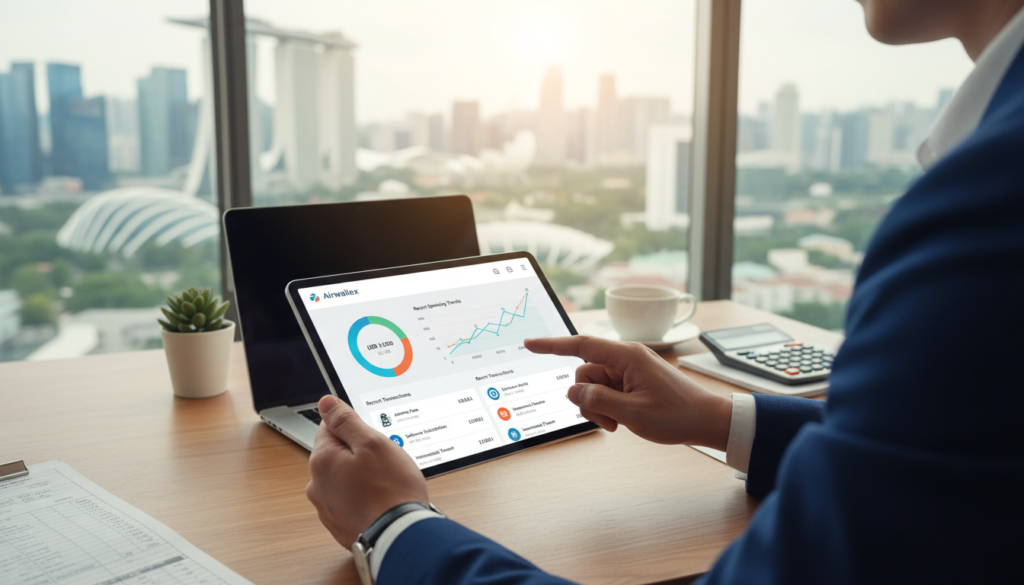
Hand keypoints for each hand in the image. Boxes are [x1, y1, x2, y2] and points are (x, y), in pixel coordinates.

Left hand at [306, 395, 428, 548]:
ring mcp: (327, 508)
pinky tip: (382, 501)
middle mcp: (318, 485)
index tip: (372, 436)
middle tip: (384, 461)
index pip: (329, 427)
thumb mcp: (372, 442)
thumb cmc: (390, 490)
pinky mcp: (340, 525)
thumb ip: (346, 421)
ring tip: (386, 484)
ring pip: (344, 478)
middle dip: (359, 454)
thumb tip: (326, 403)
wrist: (399, 536)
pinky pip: (350, 501)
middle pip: (337, 454)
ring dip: (362, 477)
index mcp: (322, 460)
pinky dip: (364, 498)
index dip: (355, 428)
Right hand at [525, 336, 732, 450]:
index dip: (552, 345)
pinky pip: (607, 392)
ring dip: (599, 407)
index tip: (530, 344)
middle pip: (585, 373)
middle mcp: (626, 359)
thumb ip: (597, 400)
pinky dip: (608, 408)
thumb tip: (574, 390)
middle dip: (588, 399)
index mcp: (626, 357)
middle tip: (609, 420)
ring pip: (594, 386)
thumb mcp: (632, 413)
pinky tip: (623, 421)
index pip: (581, 345)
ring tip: (620, 423)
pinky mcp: (632, 383)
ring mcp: (629, 371)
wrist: (707, 421)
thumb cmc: (678, 414)